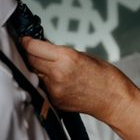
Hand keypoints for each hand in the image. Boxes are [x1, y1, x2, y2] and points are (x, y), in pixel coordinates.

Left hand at [21, 37, 135, 123]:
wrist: (114, 99)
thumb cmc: (104, 76)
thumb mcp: (82, 55)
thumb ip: (59, 52)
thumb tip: (41, 47)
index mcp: (66, 58)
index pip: (33, 47)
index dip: (27, 41)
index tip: (25, 39)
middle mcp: (57, 74)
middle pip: (30, 60)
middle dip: (30, 53)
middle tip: (32, 49)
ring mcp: (54, 89)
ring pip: (34, 73)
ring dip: (36, 68)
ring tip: (45, 64)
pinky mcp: (54, 100)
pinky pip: (42, 86)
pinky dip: (44, 81)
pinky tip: (54, 78)